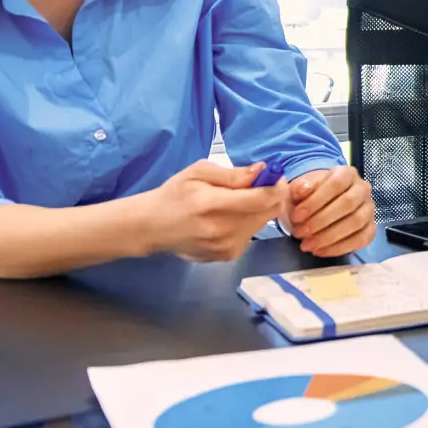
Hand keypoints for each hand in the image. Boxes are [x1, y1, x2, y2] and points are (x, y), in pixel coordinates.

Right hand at [144, 161, 285, 261]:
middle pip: (268, 213)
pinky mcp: (227, 256)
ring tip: (240, 201)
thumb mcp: (198, 173)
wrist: (152, 227)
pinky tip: (231, 218)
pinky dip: (249, 223)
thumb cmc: (175, 195)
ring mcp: (225, 247)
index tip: (275, 176)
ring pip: (262, 223)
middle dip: (272, 196)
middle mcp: (222, 230)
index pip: (261, 199)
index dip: (276, 186)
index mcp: (212, 205)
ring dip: (260, 210)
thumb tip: (261, 171)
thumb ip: (233, 174)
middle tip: (262, 186)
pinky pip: (251, 234)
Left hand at [285, 165, 375, 256]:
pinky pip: (361, 239)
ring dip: (329, 236)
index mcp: (347, 174)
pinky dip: (339, 248)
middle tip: (300, 233)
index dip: (316, 201)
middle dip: (321, 221)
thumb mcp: (299, 189)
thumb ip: (299, 188)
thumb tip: (302, 189)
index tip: (296, 216)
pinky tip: (320, 251)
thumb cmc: (310, 196)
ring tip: (307, 245)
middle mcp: (363, 189)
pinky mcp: (371, 228)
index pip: (336, 183)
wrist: (319, 206)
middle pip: (348, 203)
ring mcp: (369, 209)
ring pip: (356, 222)